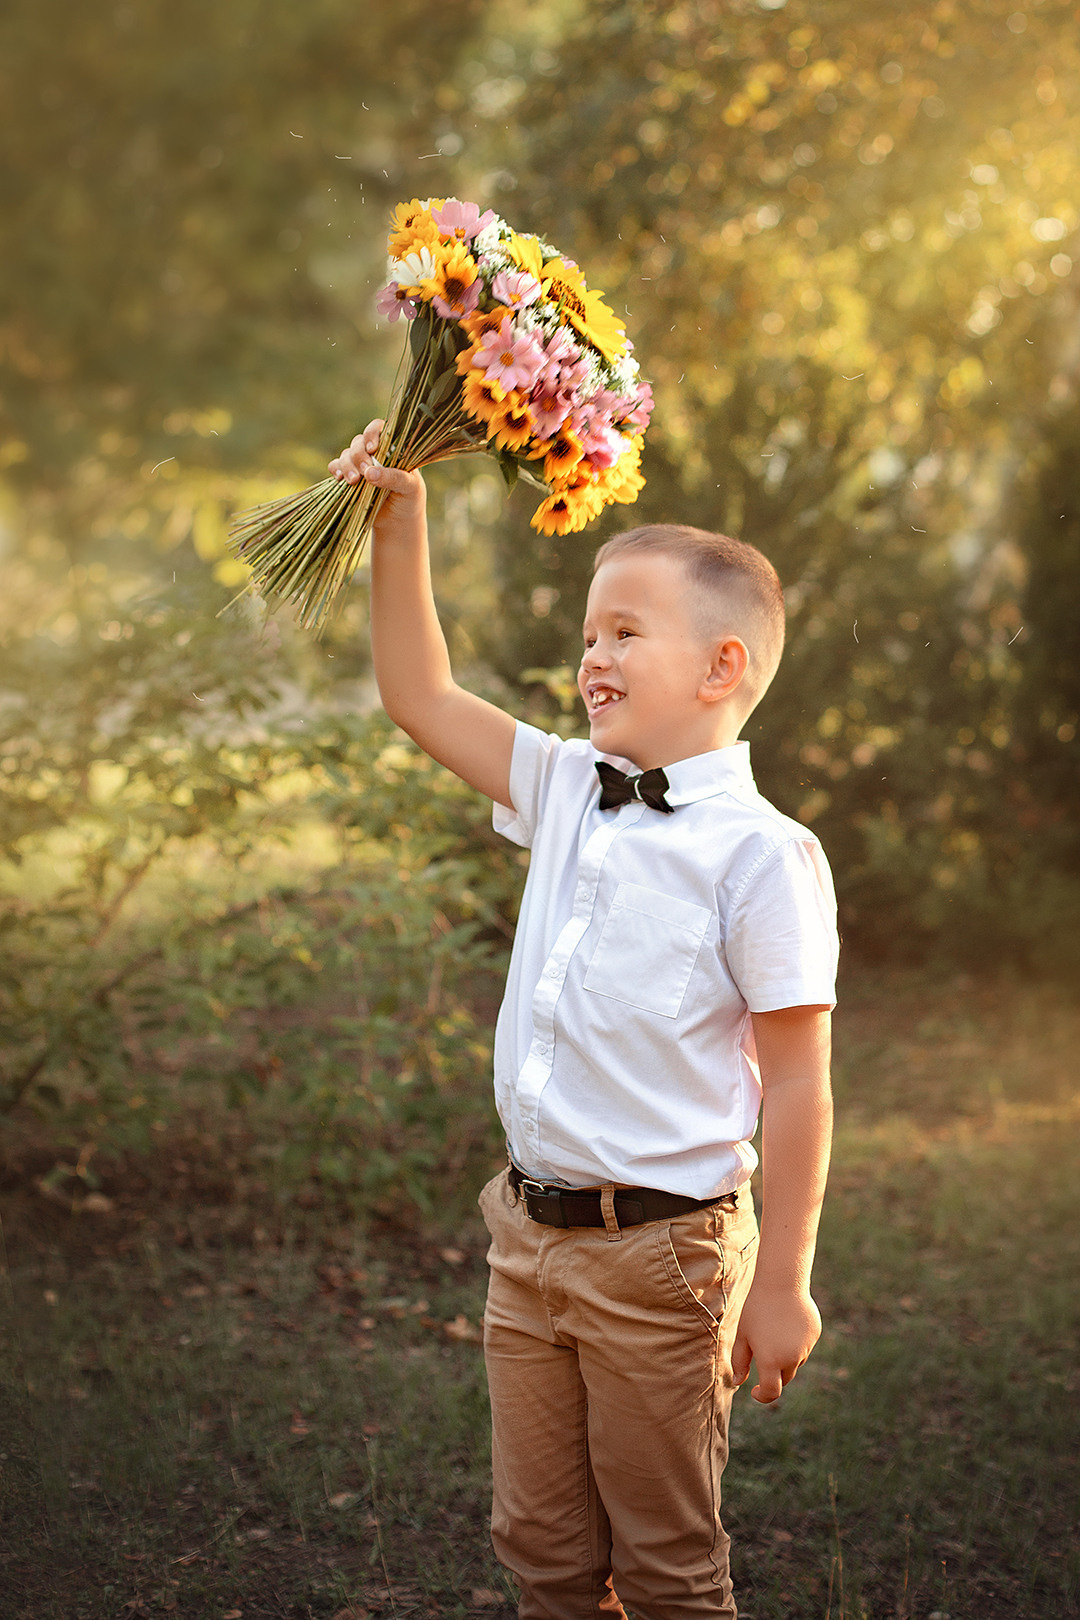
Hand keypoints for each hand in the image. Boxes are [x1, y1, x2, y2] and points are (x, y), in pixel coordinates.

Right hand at [328, 420, 424, 530]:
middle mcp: (374, 453)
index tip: (372, 448)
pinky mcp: (349, 477)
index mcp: (392, 448)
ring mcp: (360, 465)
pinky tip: (339, 478)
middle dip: (359, 456)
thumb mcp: (410, 487)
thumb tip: (369, 472)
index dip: (372, 433)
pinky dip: (336, 469)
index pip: (379, 429)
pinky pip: (336, 466)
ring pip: (347, 454)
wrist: (399, 523)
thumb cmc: (410, 499)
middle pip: (359, 442)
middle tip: (364, 472)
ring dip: (347, 465)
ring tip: (353, 481)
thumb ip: (393, 477)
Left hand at [731, 1281, 821, 1404]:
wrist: (781, 1282)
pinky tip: (787, 1321)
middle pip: (784, 1379)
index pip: (771, 1392)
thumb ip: (739, 1361)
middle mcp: (791, 1358)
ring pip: (795, 1362)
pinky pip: (804, 1346)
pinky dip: (796, 1343)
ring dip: (785, 1357)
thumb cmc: (757, 1308)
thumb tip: (738, 1382)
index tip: (755, 1391)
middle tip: (762, 1353)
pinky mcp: (814, 1336)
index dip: (763, 1396)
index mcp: (771, 1361)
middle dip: (774, 1374)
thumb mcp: (743, 1334)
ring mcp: (806, 1347)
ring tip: (774, 1329)